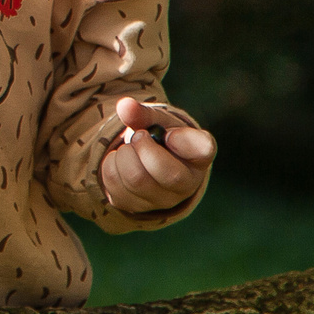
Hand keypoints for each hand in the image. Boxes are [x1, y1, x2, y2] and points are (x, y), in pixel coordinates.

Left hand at [99, 99, 215, 213]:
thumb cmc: (158, 138)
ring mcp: (162, 201)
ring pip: (136, 179)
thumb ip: (142, 113)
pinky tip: (120, 162)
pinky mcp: (136, 207)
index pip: (203, 150)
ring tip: (129, 149)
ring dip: (124, 155)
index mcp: (199, 156)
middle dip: (143, 147)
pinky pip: (115, 186)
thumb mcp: (155, 121)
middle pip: (167, 173)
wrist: (145, 161)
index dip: (183, 141)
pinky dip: (111, 165)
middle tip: (138, 136)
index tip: (169, 134)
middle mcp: (187, 185)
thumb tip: (125, 106)